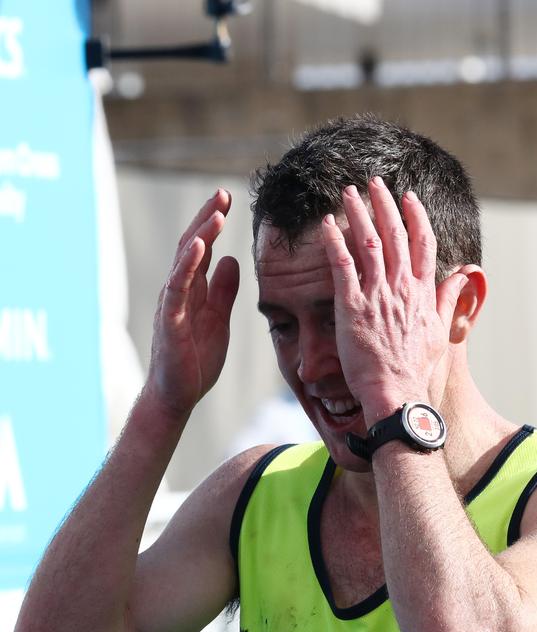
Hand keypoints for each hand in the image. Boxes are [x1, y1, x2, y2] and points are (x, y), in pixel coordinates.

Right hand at [145, 189, 239, 418]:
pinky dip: (187, 265)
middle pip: (191, 246)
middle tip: (223, 194)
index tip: (228, 201)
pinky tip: (199, 246)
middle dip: (207, 219)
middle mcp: (178, 291)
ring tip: (216, 213)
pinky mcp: (169, 320)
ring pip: (183, 262)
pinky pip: (177, 288)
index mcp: (191, 290)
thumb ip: (223, 291)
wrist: (177, 395)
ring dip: (200, 235)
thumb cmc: (194, 360)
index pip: (201, 249)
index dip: (213, 224)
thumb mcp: (218, 320)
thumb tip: (231, 260)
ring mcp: (171, 304)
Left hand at [321, 177, 467, 423]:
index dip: (415, 216)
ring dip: (358, 213)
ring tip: (348, 192)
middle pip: (395, 234)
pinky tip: (326, 223)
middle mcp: (402, 288)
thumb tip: (464, 276)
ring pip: (368, 242)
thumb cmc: (416, 369)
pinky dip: (334, 241)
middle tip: (373, 182)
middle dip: (384, 203)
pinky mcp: (352, 306)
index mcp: (423, 293)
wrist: (396, 392)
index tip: (408, 197)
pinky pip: (342, 265)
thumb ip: (448, 300)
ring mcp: (377, 295)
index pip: (423, 243)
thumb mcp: (440, 333)